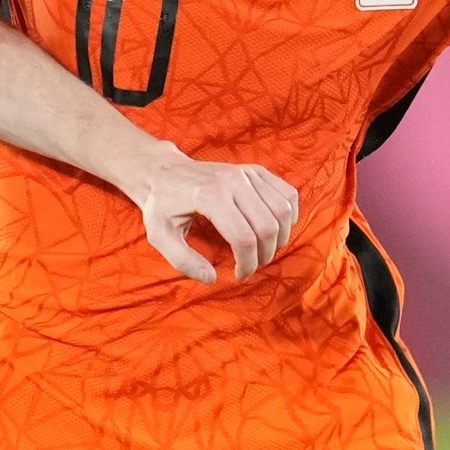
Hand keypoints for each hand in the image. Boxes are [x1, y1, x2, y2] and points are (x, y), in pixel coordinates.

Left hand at [130, 147, 300, 284]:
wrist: (164, 173)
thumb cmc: (161, 205)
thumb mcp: (160, 236)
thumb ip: (183, 261)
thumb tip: (212, 278)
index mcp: (209, 196)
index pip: (243, 237)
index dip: (247, 263)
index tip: (239, 275)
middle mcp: (232, 181)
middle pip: (268, 226)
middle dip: (264, 254)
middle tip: (252, 265)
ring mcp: (246, 173)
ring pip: (283, 210)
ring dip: (280, 238)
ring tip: (263, 251)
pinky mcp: (255, 171)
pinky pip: (288, 194)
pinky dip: (289, 216)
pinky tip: (275, 230)